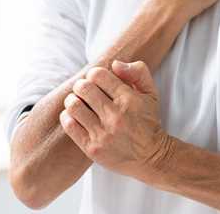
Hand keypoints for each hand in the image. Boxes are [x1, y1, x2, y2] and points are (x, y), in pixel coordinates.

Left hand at [59, 60, 171, 180]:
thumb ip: (137, 71)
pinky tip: (75, 116)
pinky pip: (70, 126)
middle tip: (85, 91)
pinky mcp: (93, 149)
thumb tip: (114, 63)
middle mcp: (116, 116)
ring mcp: (104, 134)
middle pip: (83, 88)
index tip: (97, 81)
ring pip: (74, 106)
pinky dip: (68, 117)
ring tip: (78, 103)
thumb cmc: (148, 121)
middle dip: (81, 86)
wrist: (151, 157)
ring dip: (72, 100)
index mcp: (129, 99)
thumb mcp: (151, 93)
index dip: (94, 74)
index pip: (98, 75)